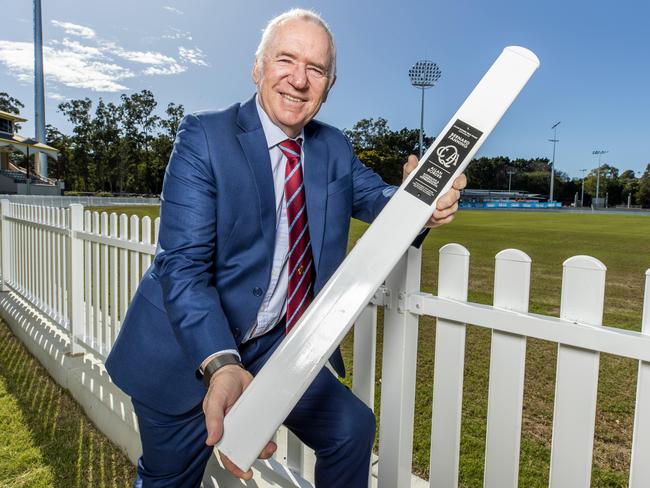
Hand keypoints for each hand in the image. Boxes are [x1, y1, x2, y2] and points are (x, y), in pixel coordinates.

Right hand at [203, 364, 276, 479]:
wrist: (233, 371)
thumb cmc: (220, 386)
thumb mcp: (214, 401)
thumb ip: (213, 420)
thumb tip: (210, 440)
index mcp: (222, 430)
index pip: (227, 453)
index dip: (235, 465)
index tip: (245, 473)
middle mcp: (236, 428)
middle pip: (245, 448)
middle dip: (255, 454)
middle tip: (264, 452)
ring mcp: (248, 421)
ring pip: (257, 439)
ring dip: (264, 444)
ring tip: (270, 445)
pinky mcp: (258, 413)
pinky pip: (264, 425)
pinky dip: (269, 430)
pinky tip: (273, 431)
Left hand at [402, 154, 466, 227]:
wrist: (411, 208)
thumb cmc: (415, 188)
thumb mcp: (410, 177)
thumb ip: (411, 168)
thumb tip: (412, 158)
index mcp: (445, 181)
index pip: (458, 178)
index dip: (460, 180)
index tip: (455, 183)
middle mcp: (450, 191)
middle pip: (456, 194)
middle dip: (448, 199)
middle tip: (438, 204)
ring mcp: (449, 204)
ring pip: (453, 207)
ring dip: (444, 211)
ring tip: (434, 213)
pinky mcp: (445, 215)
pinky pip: (447, 218)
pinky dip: (441, 219)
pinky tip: (434, 218)